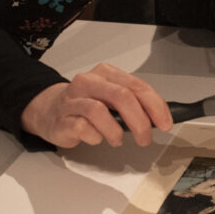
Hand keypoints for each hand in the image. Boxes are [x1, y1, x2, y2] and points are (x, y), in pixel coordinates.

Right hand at [20, 63, 172, 147]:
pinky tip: (97, 138)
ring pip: (100, 111)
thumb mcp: (111, 97)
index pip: (137, 86)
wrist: (49, 110)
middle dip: (140, 121)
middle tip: (145, 138)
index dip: (155, 106)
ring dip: (116, 131)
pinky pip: (83, 128)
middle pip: (122, 97)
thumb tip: (159, 118)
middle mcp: (89, 82)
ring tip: (118, 139)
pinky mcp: (63, 118)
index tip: (165, 123)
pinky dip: (96, 137)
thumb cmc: (86, 104)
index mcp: (106, 73)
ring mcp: (73, 99)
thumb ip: (133, 102)